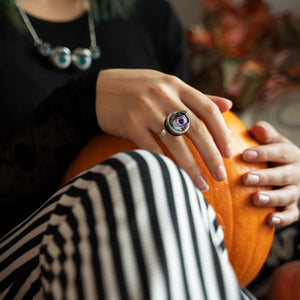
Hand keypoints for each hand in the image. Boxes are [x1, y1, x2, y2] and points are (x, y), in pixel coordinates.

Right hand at [95, 69, 232, 191]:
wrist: (99, 90)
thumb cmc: (138, 89)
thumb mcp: (168, 86)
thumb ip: (198, 97)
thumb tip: (228, 105)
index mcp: (176, 85)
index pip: (208, 109)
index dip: (221, 132)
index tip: (228, 152)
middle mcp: (163, 95)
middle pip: (195, 129)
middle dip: (211, 155)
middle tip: (221, 176)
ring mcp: (146, 109)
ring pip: (176, 143)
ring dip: (191, 167)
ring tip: (201, 185)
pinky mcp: (130, 123)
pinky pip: (152, 148)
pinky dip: (164, 163)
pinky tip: (173, 176)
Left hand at [242, 121, 299, 226]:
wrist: (287, 168)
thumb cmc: (271, 152)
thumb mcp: (271, 140)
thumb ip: (264, 133)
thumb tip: (256, 128)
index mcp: (290, 154)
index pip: (279, 152)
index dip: (263, 153)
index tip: (245, 155)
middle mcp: (295, 172)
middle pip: (283, 175)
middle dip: (265, 177)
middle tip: (246, 179)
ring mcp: (295, 190)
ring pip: (288, 196)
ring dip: (272, 198)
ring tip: (256, 199)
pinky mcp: (293, 206)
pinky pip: (292, 214)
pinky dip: (283, 218)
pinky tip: (270, 220)